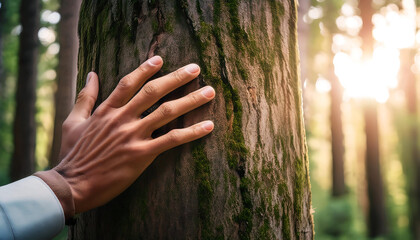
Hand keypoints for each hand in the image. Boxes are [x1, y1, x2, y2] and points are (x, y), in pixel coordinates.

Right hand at [54, 56, 214, 212]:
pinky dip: (191, 132)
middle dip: (176, 78)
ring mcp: (133, 136)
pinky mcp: (141, 155)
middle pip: (153, 92)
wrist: (71, 185)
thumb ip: (85, 97)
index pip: (129, 83)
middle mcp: (122, 118)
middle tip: (195, 68)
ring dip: (190, 100)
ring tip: (209, 92)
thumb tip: (92, 73)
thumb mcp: (73, 121)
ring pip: (166, 112)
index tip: (160, 59)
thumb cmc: (72, 155)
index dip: (145, 69)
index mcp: (106, 110)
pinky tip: (208, 126)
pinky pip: (171, 140)